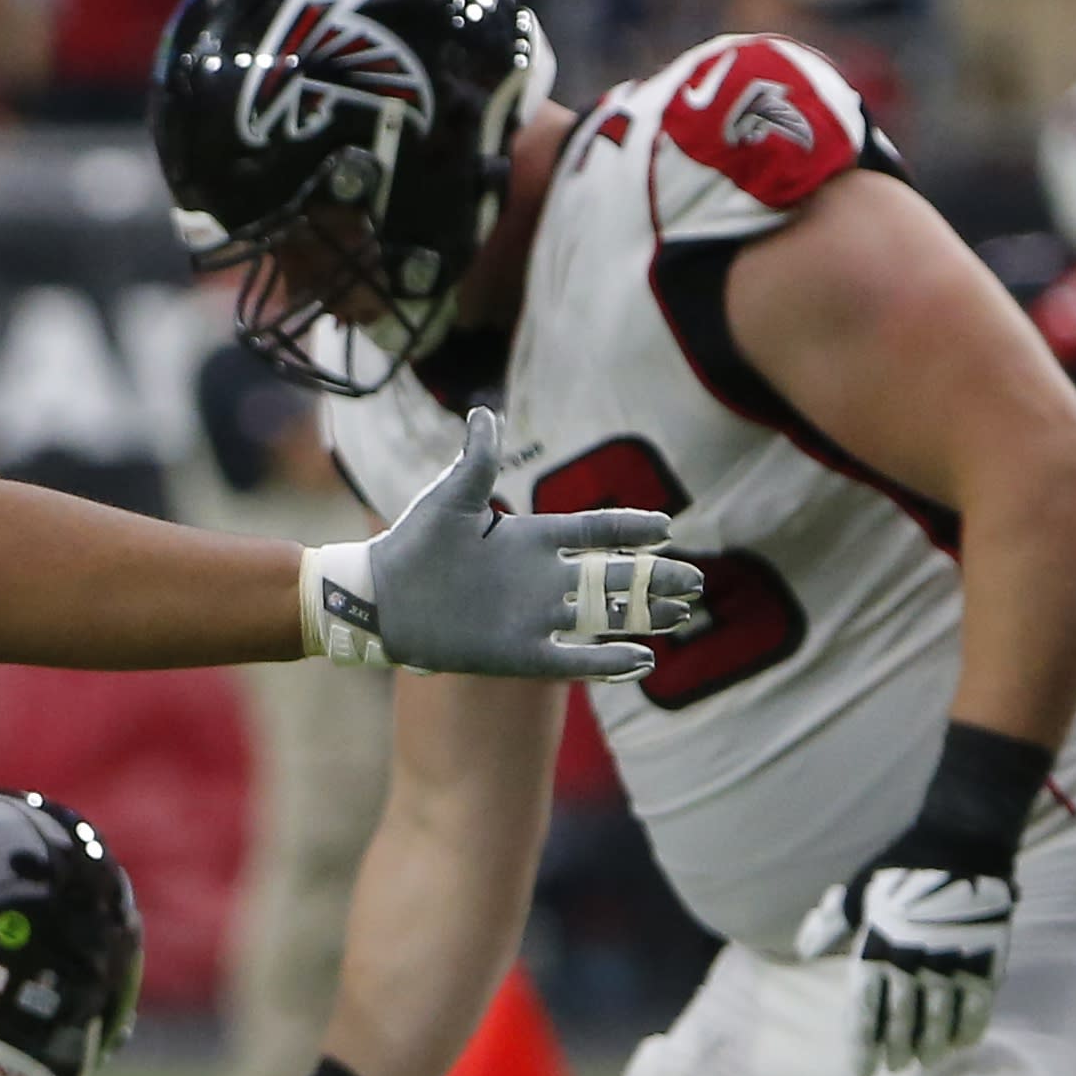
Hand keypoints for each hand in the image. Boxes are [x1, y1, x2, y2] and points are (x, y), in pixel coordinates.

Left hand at [307, 408, 699, 679]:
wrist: (380, 599)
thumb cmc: (412, 544)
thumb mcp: (449, 498)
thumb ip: (477, 462)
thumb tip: (484, 414)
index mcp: (530, 539)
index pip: (592, 532)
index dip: (627, 529)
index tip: (666, 526)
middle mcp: (540, 579)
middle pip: (611, 579)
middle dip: (654, 579)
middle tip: (695, 582)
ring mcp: (533, 617)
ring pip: (601, 617)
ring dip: (641, 615)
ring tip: (680, 615)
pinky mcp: (519, 653)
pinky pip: (572, 659)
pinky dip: (606, 662)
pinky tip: (642, 660)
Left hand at [795, 858, 1015, 1075]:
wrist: (963, 844)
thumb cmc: (903, 867)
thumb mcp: (858, 891)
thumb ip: (832, 924)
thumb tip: (802, 949)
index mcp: (877, 948)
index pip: (865, 1010)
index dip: (863, 1044)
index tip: (863, 1070)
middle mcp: (912, 962)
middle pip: (902, 1021)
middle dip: (896, 1050)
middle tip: (893, 1070)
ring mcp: (952, 962)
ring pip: (939, 1020)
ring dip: (931, 1046)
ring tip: (925, 1062)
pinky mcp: (986, 959)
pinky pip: (979, 1005)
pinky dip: (970, 1028)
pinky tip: (963, 1044)